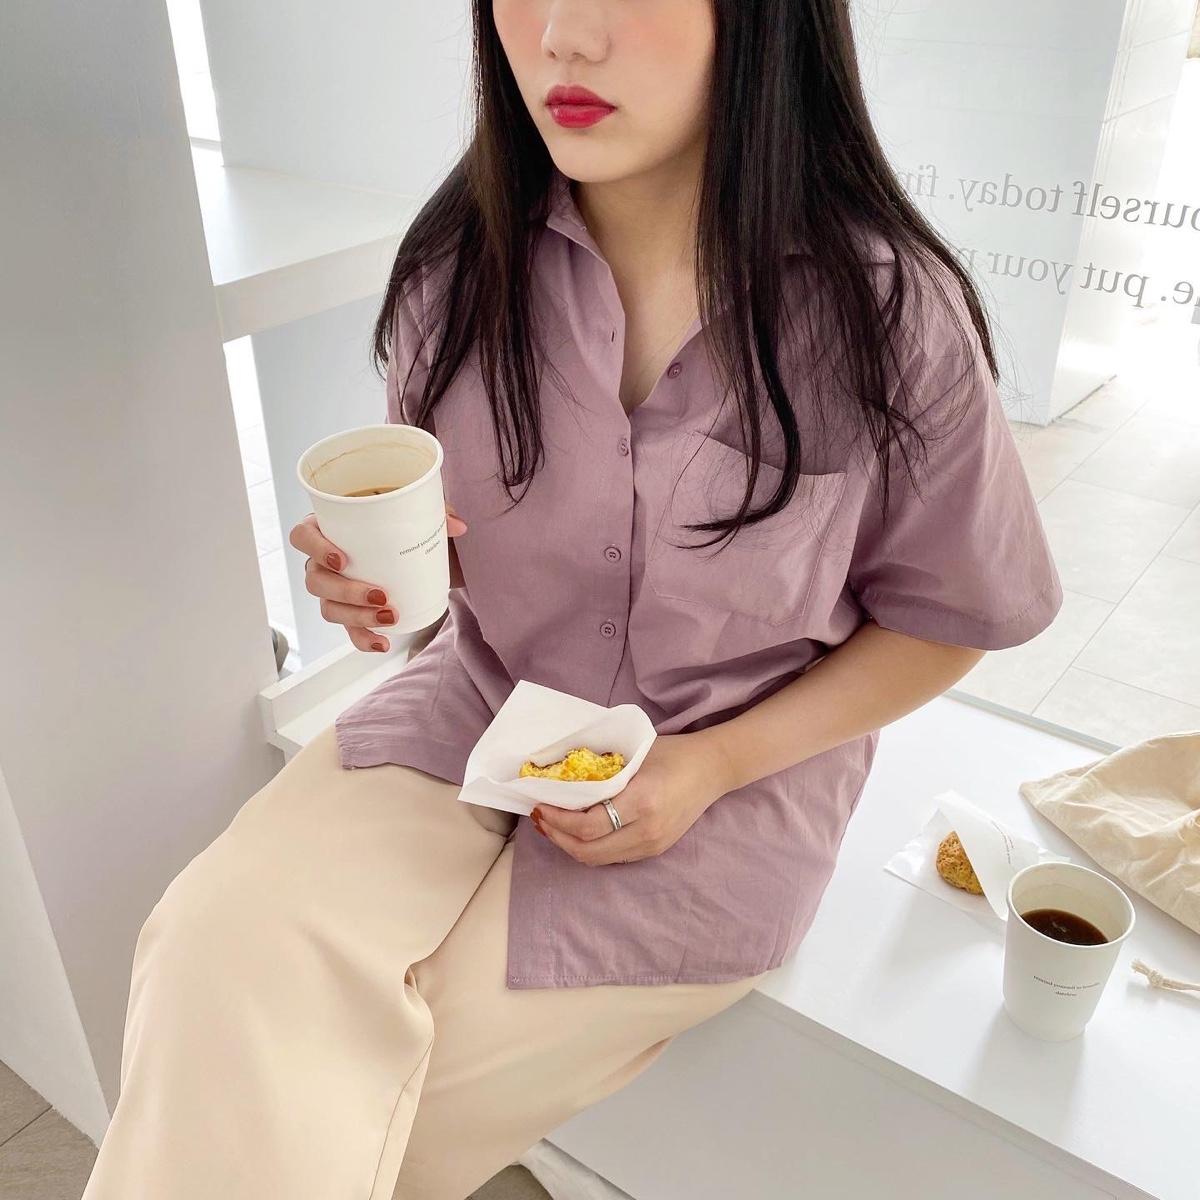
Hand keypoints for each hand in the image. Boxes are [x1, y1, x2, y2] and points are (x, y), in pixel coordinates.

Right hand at [287, 503, 467, 652]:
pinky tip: (383, 642)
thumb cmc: (397, 524)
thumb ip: (434, 513)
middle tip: (380, 594)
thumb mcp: (412, 514)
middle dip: (345, 592)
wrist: (409, 550)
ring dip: (357, 616)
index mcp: (326, 528)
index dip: (314, 548)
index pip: (302, 536)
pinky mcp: (348, 611)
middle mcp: (321, 561)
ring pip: (329, 608)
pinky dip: (364, 638)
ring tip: (390, 616)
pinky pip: (348, 630)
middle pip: (315, 580)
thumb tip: (459, 526)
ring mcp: (331, 589)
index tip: (342, 559)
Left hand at [531, 732, 734, 864]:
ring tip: (553, 826)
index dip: (557, 819)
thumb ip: (601, 769)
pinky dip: (590, 846)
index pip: (587, 825)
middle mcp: (647, 830)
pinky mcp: (655, 850)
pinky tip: (578, 831)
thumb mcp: (634, 753)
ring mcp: (652, 845)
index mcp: (641, 802)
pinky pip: (613, 856)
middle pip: (587, 850)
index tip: (539, 803)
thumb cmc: (673, 753)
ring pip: (598, 859)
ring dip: (570, 845)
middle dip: (557, 836)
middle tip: (539, 817)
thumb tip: (559, 776)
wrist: (713, 769)